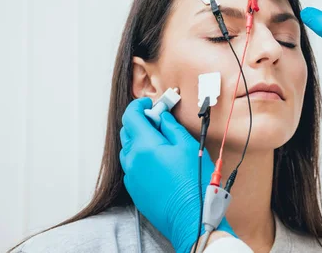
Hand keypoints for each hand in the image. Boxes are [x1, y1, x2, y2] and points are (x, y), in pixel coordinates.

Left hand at [119, 98, 234, 252]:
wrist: (191, 216)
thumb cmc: (194, 182)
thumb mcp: (188, 146)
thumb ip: (171, 127)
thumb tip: (162, 116)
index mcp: (144, 145)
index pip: (130, 116)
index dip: (140, 105)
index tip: (150, 104)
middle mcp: (132, 160)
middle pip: (128, 132)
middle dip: (141, 122)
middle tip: (160, 122)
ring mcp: (131, 177)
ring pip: (129, 150)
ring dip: (141, 141)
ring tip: (162, 145)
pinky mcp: (135, 190)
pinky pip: (133, 167)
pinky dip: (142, 159)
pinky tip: (160, 164)